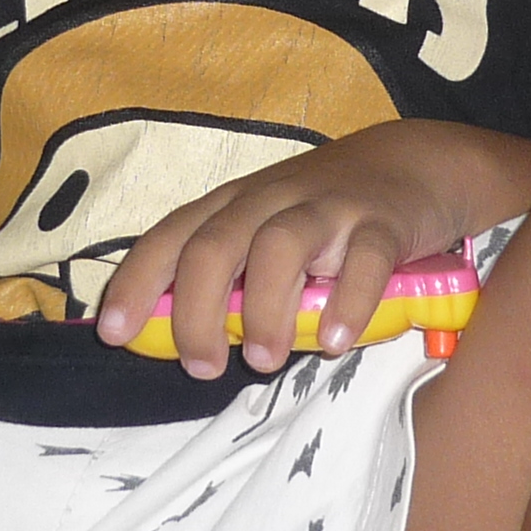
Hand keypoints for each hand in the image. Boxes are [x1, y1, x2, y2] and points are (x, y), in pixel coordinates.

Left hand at [94, 120, 530, 382]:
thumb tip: (176, 338)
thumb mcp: (268, 231)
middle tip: (202, 367)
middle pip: (215, 245)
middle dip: (195, 310)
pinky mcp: (382, 222)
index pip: (170, 238)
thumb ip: (231, 277)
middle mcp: (270, 201)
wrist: (416, 163)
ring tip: (264, 359)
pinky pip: (363, 260)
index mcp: (233, 206)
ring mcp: (326, 208)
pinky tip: (337, 341)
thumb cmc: (326, 213)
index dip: (136, 283)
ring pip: (279, 246)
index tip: (114, 335)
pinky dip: (347, 302)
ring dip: (263, 308)